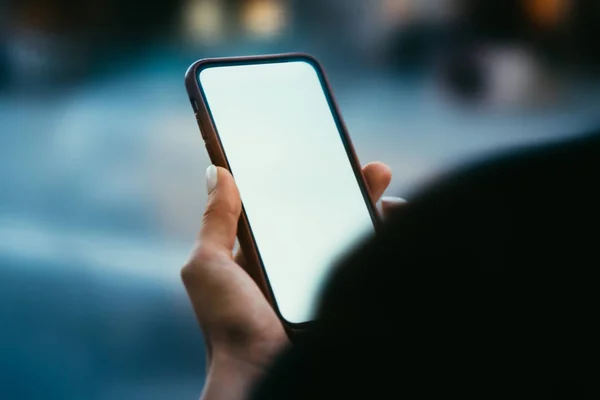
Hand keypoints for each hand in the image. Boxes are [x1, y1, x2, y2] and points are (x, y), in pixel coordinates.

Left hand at [181, 162, 405, 399]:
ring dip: (378, 216)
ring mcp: (322, 283)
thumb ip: (215, 222)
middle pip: (330, 220)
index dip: (312, 184)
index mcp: (264, 255)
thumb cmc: (229, 324)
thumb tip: (217, 171)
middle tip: (377, 171)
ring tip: (396, 202)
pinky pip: (368, 265)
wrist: (262, 372)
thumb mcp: (208, 266)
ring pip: (355, 241)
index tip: (332, 161)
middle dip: (355, 192)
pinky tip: (402, 229)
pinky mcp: (344, 297)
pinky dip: (386, 246)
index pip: (292, 209)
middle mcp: (295, 266)